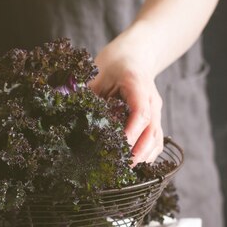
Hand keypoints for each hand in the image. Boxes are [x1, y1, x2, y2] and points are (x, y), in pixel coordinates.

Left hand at [89, 41, 163, 164]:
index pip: (140, 113)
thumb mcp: (95, 74)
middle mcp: (151, 100)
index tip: (118, 148)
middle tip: (121, 167)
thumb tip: (70, 116)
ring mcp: (156, 110)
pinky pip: (156, 140)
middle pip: (152, 130)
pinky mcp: (154, 119)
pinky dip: (147, 154)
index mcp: (138, 85)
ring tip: (126, 170)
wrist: (133, 56)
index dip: (131, 133)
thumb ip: (88, 95)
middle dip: (138, 151)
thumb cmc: (112, 65)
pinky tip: (134, 164)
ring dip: (144, 156)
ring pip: (156, 138)